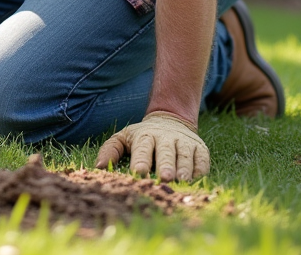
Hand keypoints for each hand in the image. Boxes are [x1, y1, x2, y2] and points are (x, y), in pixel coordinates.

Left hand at [95, 111, 209, 181]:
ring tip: (181, 180)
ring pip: (185, 155)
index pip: (143, 147)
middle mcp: (166, 138)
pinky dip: (200, 169)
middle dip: (165, 164)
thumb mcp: (124, 138)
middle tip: (164, 177)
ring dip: (184, 168)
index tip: (139, 172)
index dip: (142, 159)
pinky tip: (196, 179)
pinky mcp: (199, 148)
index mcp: (146, 136)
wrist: (170, 120)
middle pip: (166, 151)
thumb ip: (111, 150)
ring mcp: (184, 142)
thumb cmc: (142, 137)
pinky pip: (202, 159)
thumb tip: (98, 167)